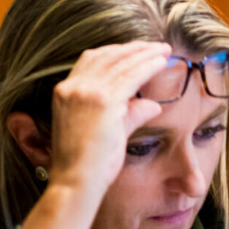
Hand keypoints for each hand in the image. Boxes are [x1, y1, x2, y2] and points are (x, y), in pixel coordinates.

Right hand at [49, 41, 171, 195]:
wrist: (76, 182)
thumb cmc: (88, 167)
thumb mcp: (108, 133)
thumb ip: (129, 115)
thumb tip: (153, 104)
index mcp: (64, 92)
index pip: (91, 61)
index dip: (116, 52)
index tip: (136, 51)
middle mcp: (72, 87)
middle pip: (106, 56)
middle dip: (133, 49)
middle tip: (155, 46)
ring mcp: (85, 92)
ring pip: (121, 63)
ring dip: (144, 53)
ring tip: (164, 50)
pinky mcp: (103, 102)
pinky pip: (131, 76)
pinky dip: (147, 66)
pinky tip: (162, 62)